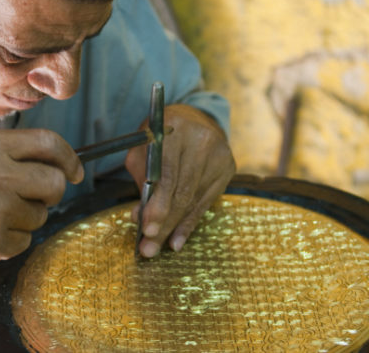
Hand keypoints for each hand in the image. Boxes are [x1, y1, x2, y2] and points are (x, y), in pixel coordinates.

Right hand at [0, 129, 82, 265]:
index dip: (69, 158)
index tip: (76, 171)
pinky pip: (26, 241)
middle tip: (36, 196)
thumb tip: (63, 164)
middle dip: (52, 191)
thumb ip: (14, 152)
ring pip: (41, 215)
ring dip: (28, 217)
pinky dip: (13, 239)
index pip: (49, 143)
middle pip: (55, 183)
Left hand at [125, 104, 235, 257]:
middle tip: (148, 248)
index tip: (145, 229)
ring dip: (173, 228)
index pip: (167, 174)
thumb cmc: (160, 137)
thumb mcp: (142, 147)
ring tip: (157, 247)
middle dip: (163, 223)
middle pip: (182, 191)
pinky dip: (189, 223)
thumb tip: (140, 217)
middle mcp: (202, 140)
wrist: (193, 119)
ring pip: (193, 200)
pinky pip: (205, 203)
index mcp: (175, 128)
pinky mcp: (228, 167)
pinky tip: (177, 240)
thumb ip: (141, 177)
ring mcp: (219, 154)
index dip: (157, 205)